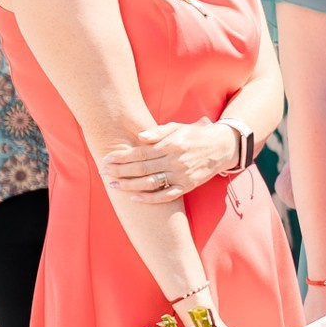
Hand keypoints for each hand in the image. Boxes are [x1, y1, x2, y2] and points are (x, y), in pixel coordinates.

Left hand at [102, 120, 234, 201]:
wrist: (222, 147)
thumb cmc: (195, 136)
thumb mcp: (178, 127)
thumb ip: (158, 132)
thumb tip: (139, 137)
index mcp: (171, 144)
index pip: (141, 152)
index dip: (123, 156)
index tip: (107, 158)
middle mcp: (176, 160)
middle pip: (142, 168)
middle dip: (120, 171)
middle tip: (104, 172)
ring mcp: (182, 175)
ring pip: (151, 183)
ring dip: (130, 185)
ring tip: (114, 184)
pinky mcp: (188, 186)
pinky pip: (166, 196)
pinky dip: (150, 198)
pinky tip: (135, 198)